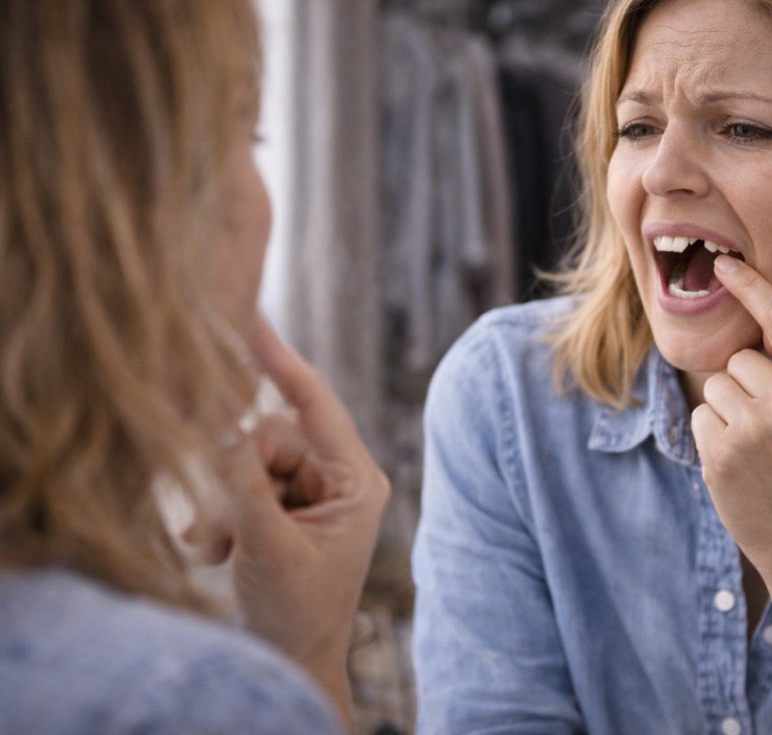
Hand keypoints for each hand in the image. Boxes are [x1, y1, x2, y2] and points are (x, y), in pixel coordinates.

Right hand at [215, 314, 389, 729]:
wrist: (289, 663)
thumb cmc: (295, 613)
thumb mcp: (267, 546)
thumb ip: (242, 484)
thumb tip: (220, 424)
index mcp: (355, 479)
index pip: (315, 402)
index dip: (280, 358)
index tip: (248, 317)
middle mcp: (335, 477)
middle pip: (266, 435)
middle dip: (229, 476)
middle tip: (208, 528)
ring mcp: (307, 492)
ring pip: (244, 460)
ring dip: (217, 502)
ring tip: (211, 550)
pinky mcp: (279, 507)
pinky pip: (236, 484)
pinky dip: (216, 513)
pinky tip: (211, 551)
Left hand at [691, 256, 771, 576]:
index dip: (753, 289)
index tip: (725, 264)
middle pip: (740, 360)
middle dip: (745, 386)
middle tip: (768, 428)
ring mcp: (754, 429)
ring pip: (716, 387)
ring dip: (726, 411)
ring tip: (754, 447)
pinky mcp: (721, 453)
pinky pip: (701, 415)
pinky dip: (711, 435)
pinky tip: (737, 462)